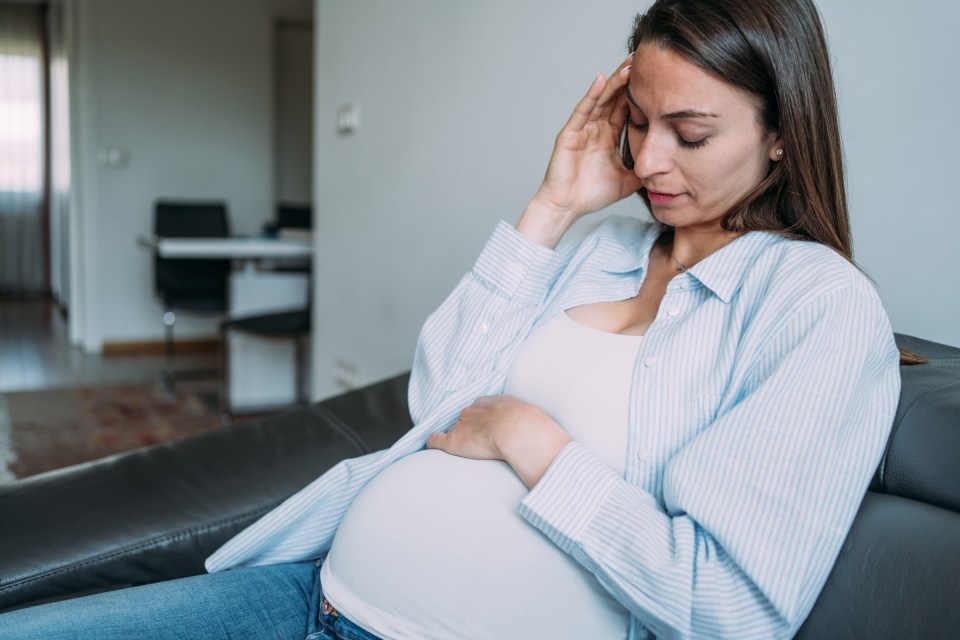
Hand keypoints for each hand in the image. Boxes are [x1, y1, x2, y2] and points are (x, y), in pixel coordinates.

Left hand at [427, 395, 571, 488]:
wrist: (518, 430)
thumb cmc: (531, 426)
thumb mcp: (533, 418)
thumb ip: (531, 425)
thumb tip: (550, 441)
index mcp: (493, 402)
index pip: (481, 408)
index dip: (483, 420)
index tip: (486, 428)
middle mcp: (475, 410)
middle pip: (466, 417)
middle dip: (469, 427)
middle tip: (477, 440)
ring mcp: (462, 424)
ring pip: (455, 429)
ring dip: (457, 437)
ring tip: (462, 448)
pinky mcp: (453, 440)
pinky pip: (436, 439)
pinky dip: (434, 442)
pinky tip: (433, 446)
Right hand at [518, 54, 643, 246]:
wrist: (567, 207)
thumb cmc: (591, 195)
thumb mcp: (627, 181)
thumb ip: (644, 170)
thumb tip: (669, 168)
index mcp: (609, 136)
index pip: (627, 109)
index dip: (640, 94)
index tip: (658, 78)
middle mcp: (596, 128)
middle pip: (615, 97)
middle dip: (629, 79)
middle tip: (646, 59)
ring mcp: (583, 129)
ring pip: (601, 99)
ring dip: (615, 81)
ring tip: (630, 64)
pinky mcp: (570, 133)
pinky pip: (583, 110)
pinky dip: (592, 94)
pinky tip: (601, 78)